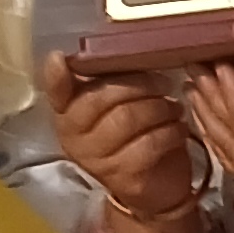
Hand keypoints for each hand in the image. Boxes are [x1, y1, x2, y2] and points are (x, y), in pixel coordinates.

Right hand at [39, 52, 202, 223]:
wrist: (154, 188)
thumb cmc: (135, 135)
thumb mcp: (121, 105)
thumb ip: (113, 79)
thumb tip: (127, 43)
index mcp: (68, 113)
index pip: (55, 92)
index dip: (55, 77)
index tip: (58, 58)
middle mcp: (73, 136)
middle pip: (102, 98)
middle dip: (139, 84)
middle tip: (163, 82)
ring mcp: (96, 159)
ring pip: (129, 118)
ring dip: (159, 107)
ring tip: (174, 107)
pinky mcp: (123, 176)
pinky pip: (149, 143)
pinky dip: (170, 131)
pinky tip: (178, 129)